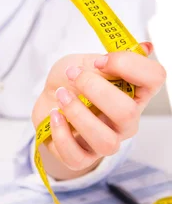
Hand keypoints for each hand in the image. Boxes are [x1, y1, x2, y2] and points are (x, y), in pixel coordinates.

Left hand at [32, 42, 166, 179]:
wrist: (49, 98)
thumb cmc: (73, 80)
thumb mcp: (87, 62)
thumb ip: (110, 59)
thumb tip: (145, 47)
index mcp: (135, 93)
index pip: (155, 78)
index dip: (128, 65)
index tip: (100, 60)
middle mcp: (126, 121)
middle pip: (127, 113)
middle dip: (95, 90)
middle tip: (72, 75)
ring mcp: (107, 141)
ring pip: (105, 140)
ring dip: (78, 114)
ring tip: (61, 95)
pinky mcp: (82, 157)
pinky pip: (76, 156)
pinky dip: (61, 133)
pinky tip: (54, 115)